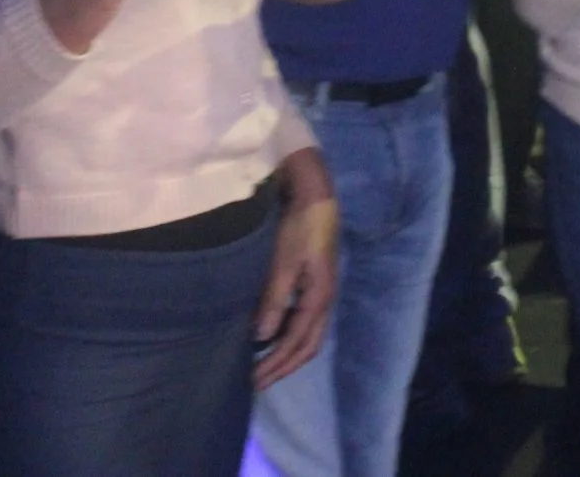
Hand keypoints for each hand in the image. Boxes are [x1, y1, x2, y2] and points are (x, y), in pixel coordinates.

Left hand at [254, 148, 338, 387]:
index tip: (254, 379)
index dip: (276, 363)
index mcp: (319, 298)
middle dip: (283, 367)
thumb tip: (261, 337)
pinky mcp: (315, 284)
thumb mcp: (285, 262)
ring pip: (308, 336)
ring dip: (287, 354)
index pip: (297, 343)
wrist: (316, 197)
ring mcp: (322, 293)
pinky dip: (289, 336)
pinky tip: (272, 336)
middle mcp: (325, 301)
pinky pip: (304, 321)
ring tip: (264, 365)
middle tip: (258, 382)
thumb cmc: (299, 227)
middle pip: (308, 347)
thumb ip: (275, 300)